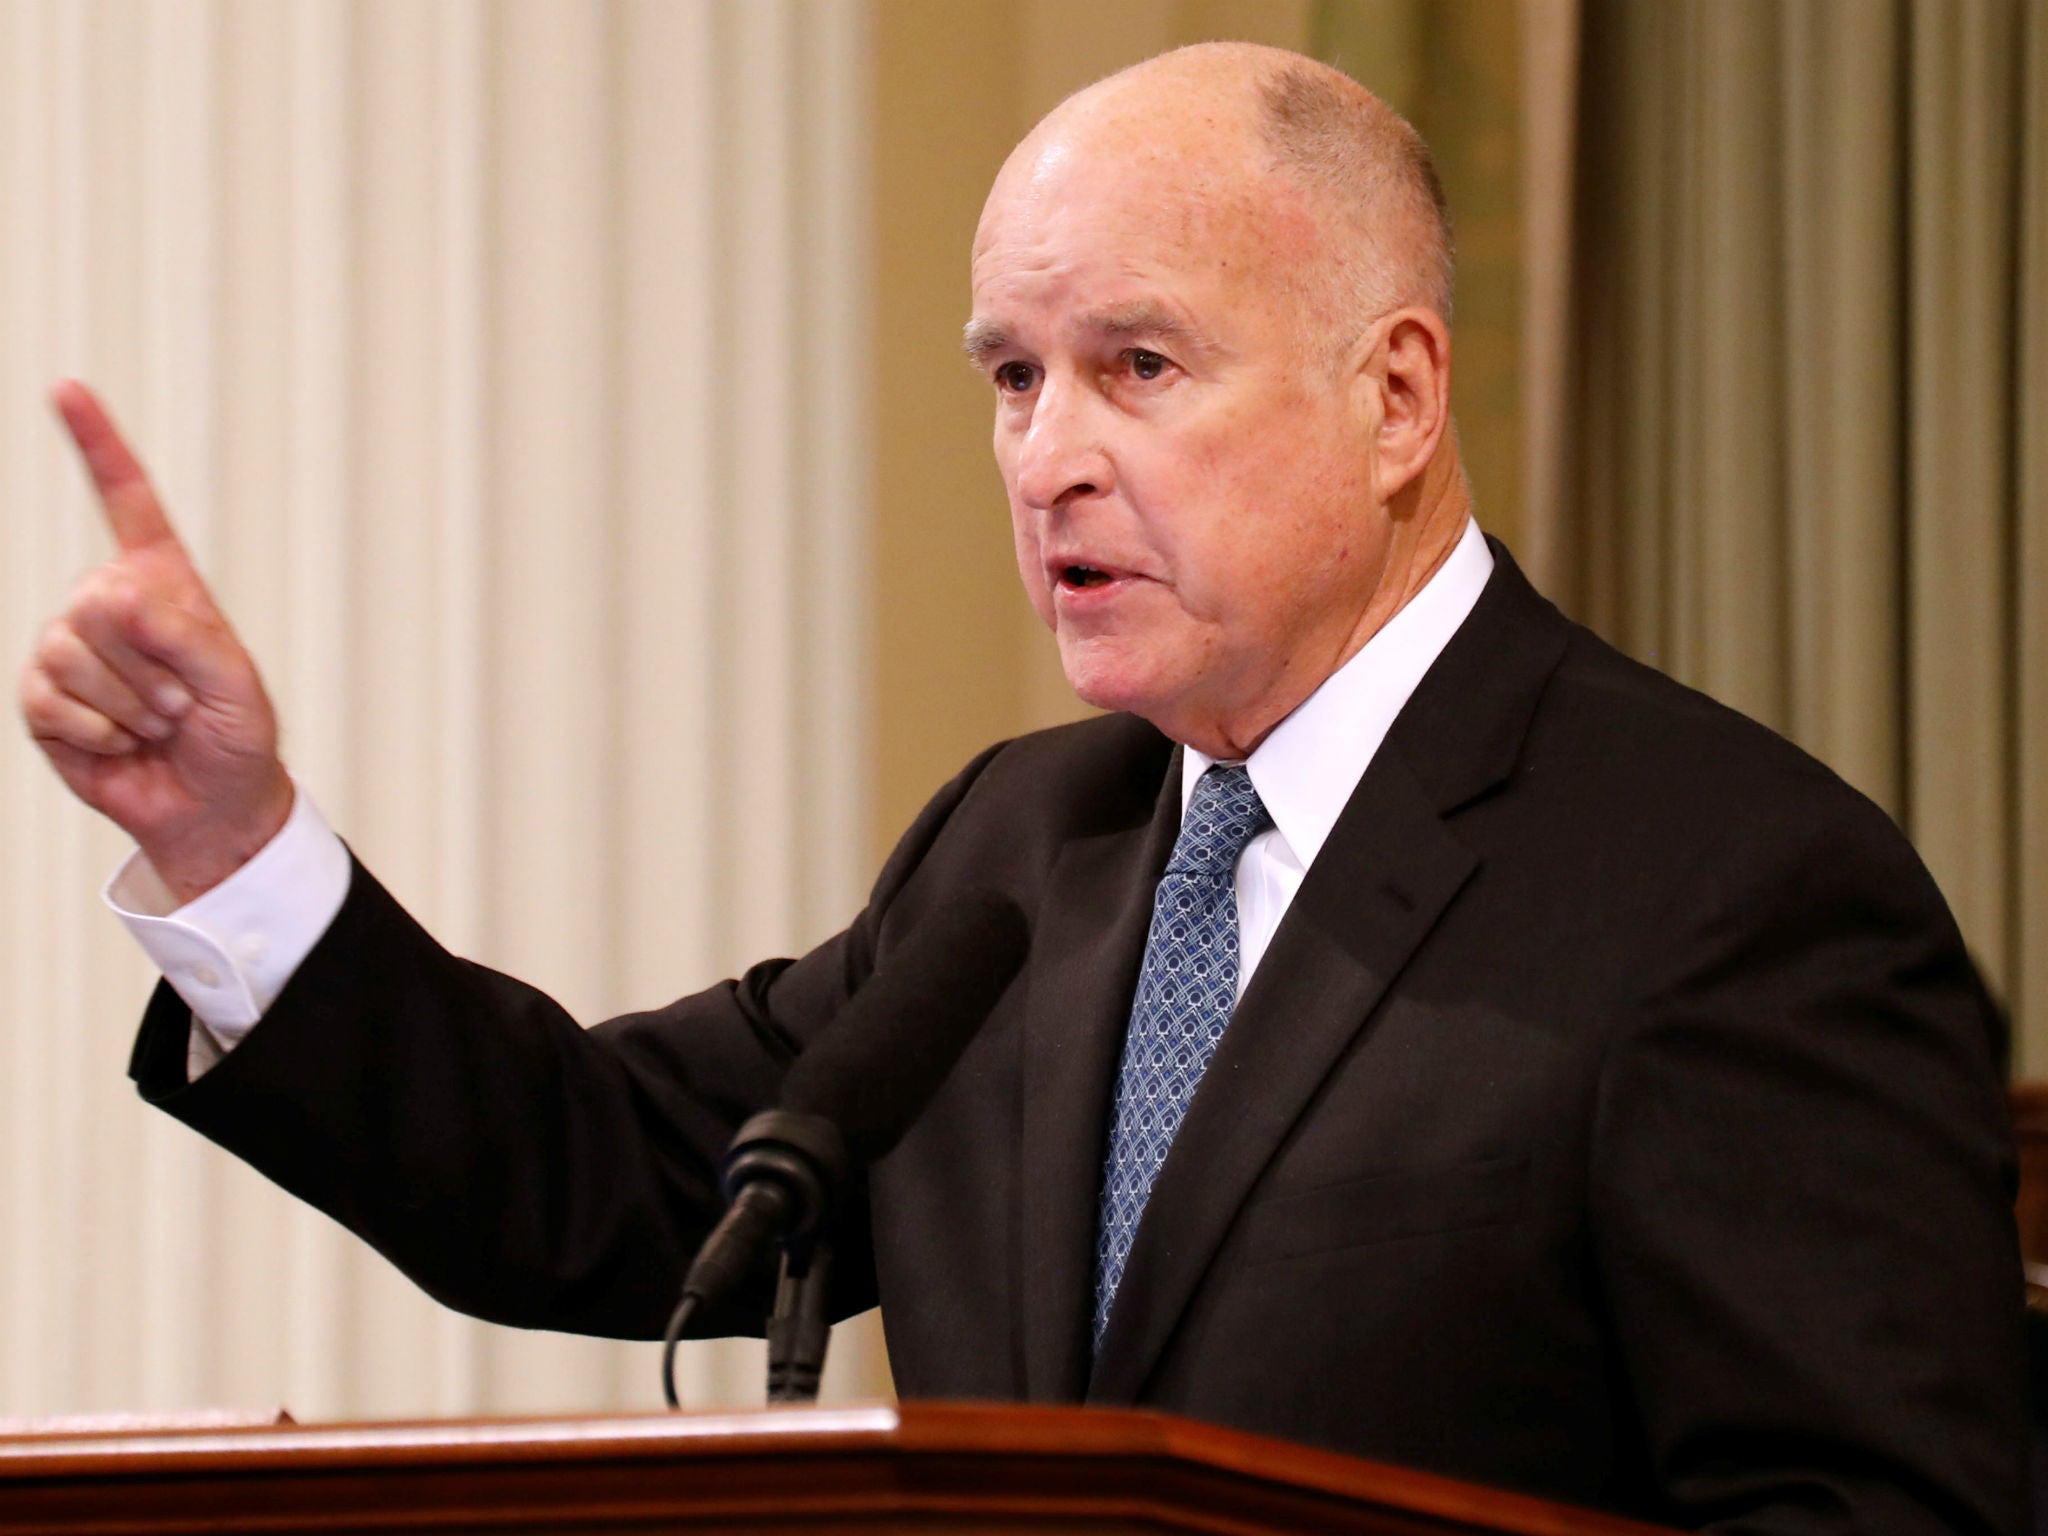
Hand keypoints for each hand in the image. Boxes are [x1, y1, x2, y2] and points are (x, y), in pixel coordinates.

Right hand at [18, 381, 291, 903]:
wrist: (210, 804)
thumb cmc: (235, 737)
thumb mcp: (235, 682)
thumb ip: (188, 635)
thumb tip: (118, 597)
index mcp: (161, 582)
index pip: (126, 502)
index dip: (97, 445)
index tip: (67, 389)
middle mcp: (107, 604)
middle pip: (101, 606)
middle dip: (152, 667)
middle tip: (182, 702)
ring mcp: (69, 649)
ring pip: (77, 657)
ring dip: (132, 706)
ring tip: (158, 723)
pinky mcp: (42, 699)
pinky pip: (55, 703)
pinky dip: (102, 733)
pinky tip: (123, 743)